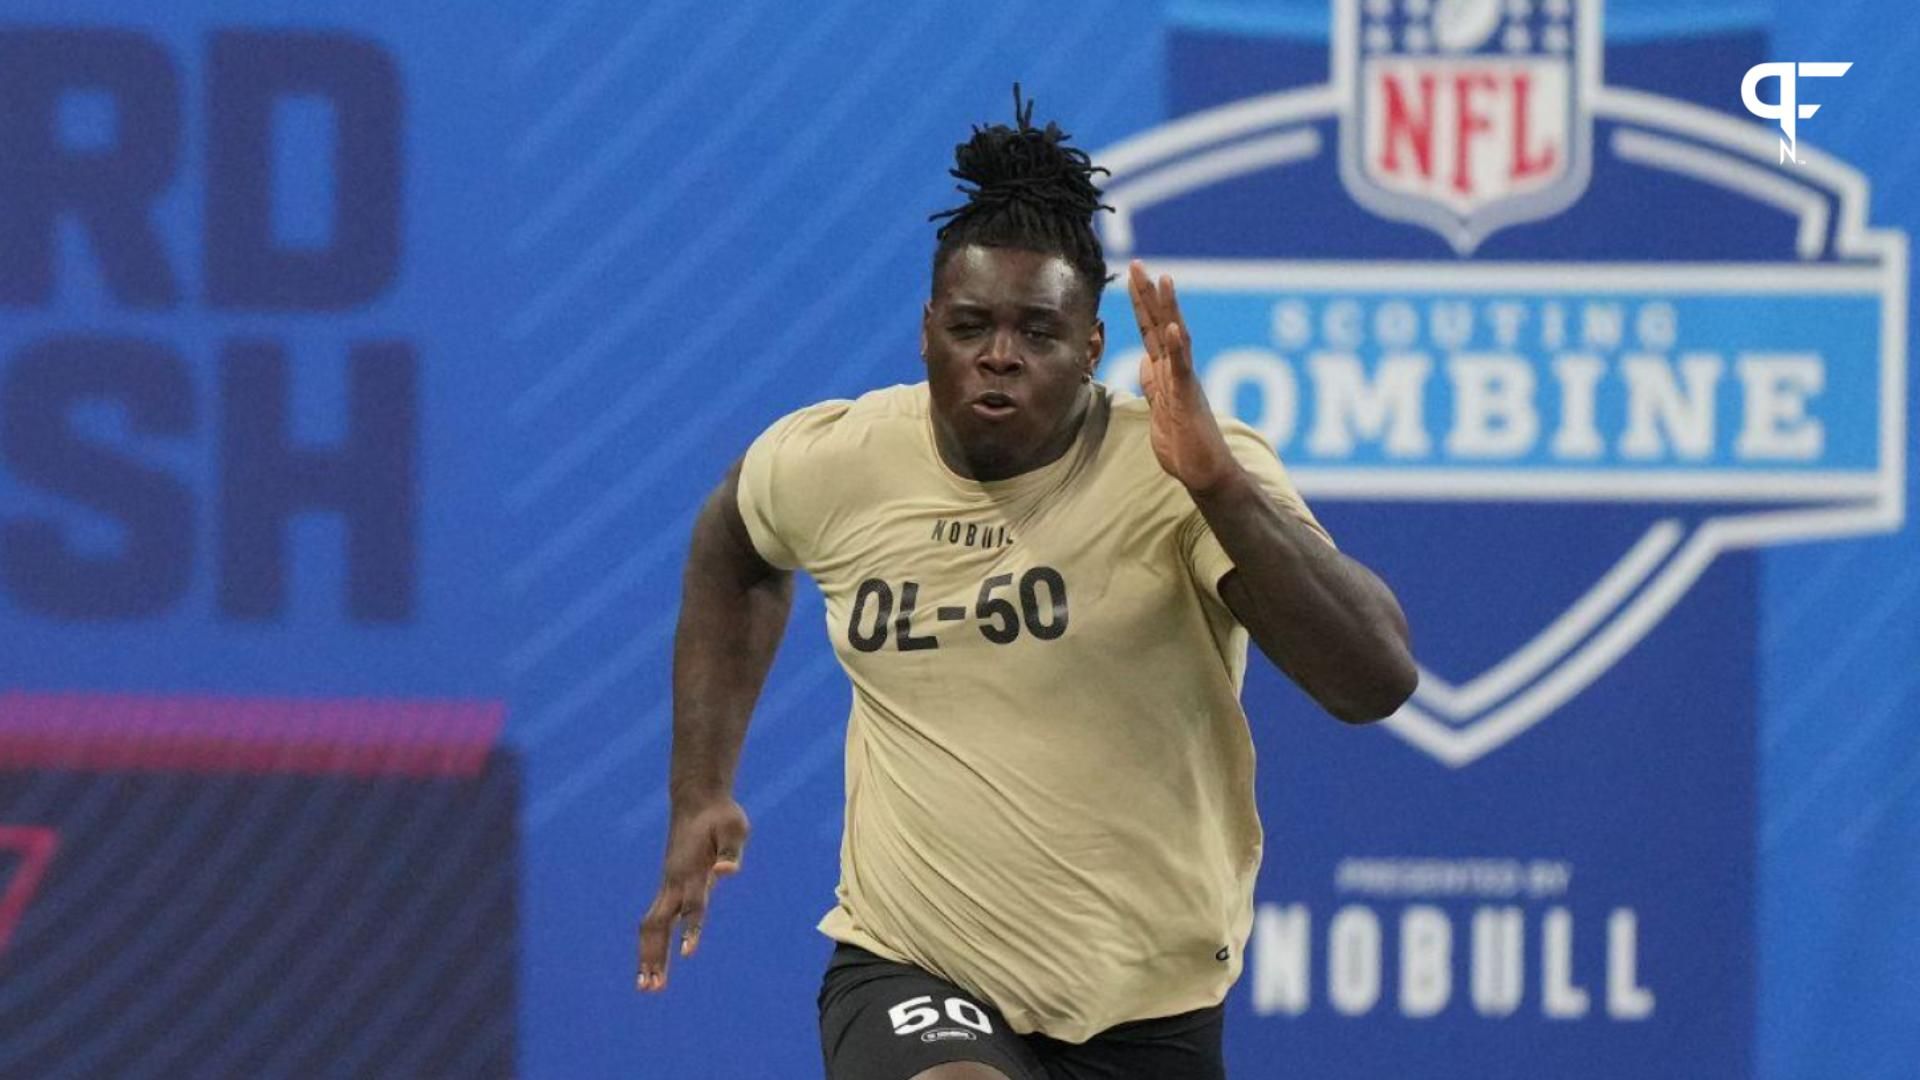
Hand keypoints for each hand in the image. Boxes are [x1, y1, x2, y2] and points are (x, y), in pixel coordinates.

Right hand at [636, 797, 749, 991]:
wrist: (697, 800)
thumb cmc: (721, 816)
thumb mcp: (734, 829)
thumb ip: (731, 852)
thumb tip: (726, 872)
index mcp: (692, 871)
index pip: (693, 905)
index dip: (692, 928)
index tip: (688, 953)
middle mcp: (675, 882)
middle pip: (659, 924)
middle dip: (655, 956)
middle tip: (652, 988)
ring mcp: (669, 885)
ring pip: (652, 925)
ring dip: (649, 955)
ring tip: (648, 986)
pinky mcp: (669, 887)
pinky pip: (656, 919)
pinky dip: (652, 942)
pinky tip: (653, 964)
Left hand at [1126, 260, 1238, 492]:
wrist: (1204, 473)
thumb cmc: (1184, 444)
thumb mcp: (1159, 408)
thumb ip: (1153, 382)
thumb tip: (1144, 360)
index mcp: (1167, 372)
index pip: (1151, 330)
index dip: (1140, 304)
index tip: (1132, 276)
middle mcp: (1178, 370)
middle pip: (1160, 324)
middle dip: (1148, 294)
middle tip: (1137, 264)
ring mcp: (1185, 382)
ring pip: (1175, 338)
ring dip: (1168, 309)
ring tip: (1163, 280)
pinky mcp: (1189, 399)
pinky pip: (1182, 370)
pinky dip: (1177, 348)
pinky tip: (1171, 328)